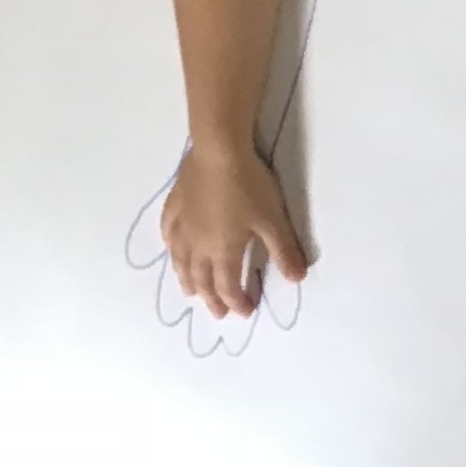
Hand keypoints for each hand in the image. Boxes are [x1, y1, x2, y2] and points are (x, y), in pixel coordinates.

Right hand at [160, 139, 309, 318]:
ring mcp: (182, 228)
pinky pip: (168, 235)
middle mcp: (197, 247)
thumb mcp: (273, 220)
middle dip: (211, 300)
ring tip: (192, 292)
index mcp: (222, 252)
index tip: (245, 311)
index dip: (237, 302)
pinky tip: (173, 250)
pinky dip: (172, 249)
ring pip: (180, 263)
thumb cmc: (248, 186)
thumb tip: (297, 279)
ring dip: (188, 281)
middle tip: (218, 313)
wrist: (218, 153)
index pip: (228, 287)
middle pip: (201, 281)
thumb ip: (284, 250)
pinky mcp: (173, 208)